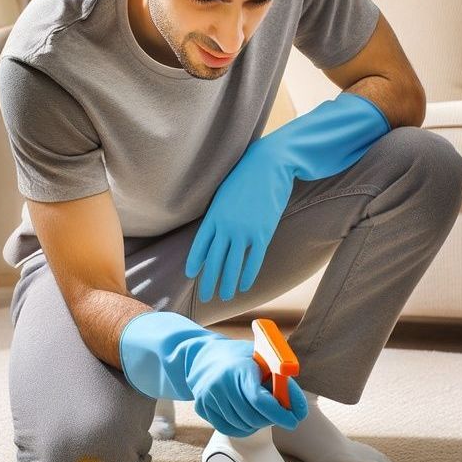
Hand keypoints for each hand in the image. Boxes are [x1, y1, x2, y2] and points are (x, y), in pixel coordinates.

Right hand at [119, 311, 307, 436]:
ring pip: (242, 426)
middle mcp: (221, 384)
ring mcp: (208, 397)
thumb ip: (281, 380)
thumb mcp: (262, 358)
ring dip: (258, 423)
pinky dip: (243, 427)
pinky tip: (247, 416)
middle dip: (271, 419)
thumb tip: (299, 407)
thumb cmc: (240, 358)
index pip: (260, 400)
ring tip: (260, 410)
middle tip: (280, 414)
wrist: (201, 356)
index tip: (293, 421)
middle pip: (252, 417)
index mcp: (239, 369)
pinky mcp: (201, 408)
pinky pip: (228, 429)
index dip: (279, 414)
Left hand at [185, 137, 291, 303]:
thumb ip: (218, 213)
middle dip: (209, 280)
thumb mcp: (224, 193)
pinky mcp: (263, 234)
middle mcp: (226, 227)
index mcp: (214, 216)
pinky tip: (244, 287)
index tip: (191, 275)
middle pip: (214, 260)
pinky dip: (248, 276)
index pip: (200, 245)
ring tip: (225, 296)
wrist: (270, 165)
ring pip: (232, 264)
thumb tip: (214, 228)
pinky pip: (253, 260)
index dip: (195, 262)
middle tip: (206, 296)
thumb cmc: (246, 175)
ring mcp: (244, 231)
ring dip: (227, 283)